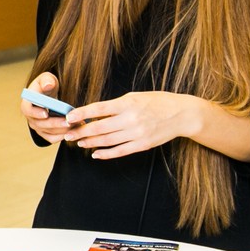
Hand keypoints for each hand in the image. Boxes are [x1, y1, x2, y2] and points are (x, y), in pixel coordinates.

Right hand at [21, 73, 73, 143]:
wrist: (50, 95)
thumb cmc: (47, 85)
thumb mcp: (47, 78)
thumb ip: (47, 80)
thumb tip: (48, 85)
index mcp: (27, 103)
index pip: (27, 110)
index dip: (36, 113)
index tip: (46, 113)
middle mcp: (30, 117)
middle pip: (40, 124)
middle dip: (55, 123)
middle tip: (69, 121)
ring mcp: (37, 126)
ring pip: (48, 133)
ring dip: (62, 130)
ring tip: (76, 124)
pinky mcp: (45, 133)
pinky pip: (53, 138)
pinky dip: (63, 136)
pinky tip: (74, 130)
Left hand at [63, 91, 204, 159]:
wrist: (181, 114)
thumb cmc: (156, 102)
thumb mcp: (135, 96)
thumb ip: (116, 105)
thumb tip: (95, 113)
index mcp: (127, 103)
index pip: (98, 109)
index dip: (81, 114)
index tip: (68, 117)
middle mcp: (130, 119)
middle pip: (99, 127)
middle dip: (81, 132)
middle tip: (68, 134)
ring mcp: (136, 133)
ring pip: (107, 140)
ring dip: (90, 142)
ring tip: (79, 142)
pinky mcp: (142, 145)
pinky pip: (120, 151)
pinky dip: (105, 154)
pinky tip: (95, 153)